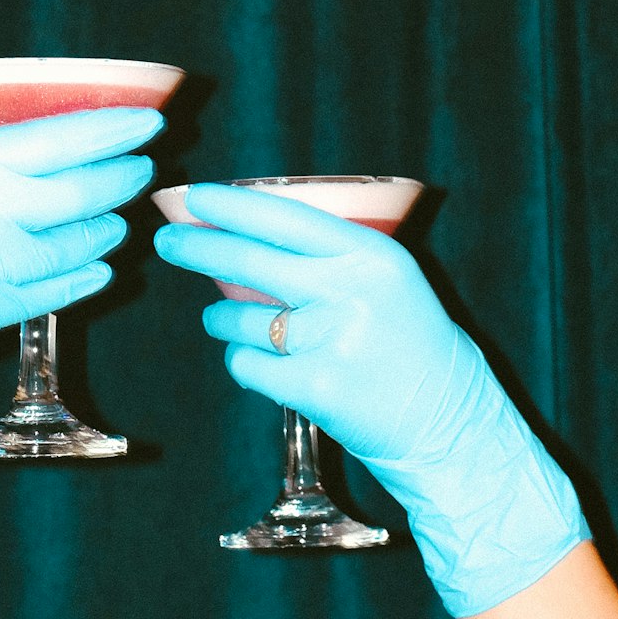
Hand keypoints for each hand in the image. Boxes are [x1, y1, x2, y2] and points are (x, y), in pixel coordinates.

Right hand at [0, 107, 163, 417]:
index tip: (146, 121)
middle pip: (80, 192)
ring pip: (78, 245)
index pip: (55, 140)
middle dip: (123, 176)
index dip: (110, 129)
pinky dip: (86, 277)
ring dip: (108, 227)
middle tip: (142, 166)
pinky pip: (57, 294)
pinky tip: (101, 266)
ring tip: (118, 214)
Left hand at [154, 183, 588, 616]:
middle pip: (249, 261)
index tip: (195, 197)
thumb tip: (239, 231)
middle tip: (167, 243)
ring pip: (239, 319)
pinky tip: (268, 364)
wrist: (450, 421)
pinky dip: (244, 363)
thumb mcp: (385, 279)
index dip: (233, 205)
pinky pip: (246, 365)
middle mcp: (352, 291)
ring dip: (222, 320)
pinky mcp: (315, 388)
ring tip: (235, 323)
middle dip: (197, 248)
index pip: (286, 218)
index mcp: (372, 255)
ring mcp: (332, 341)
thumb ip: (327, 255)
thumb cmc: (408, 343)